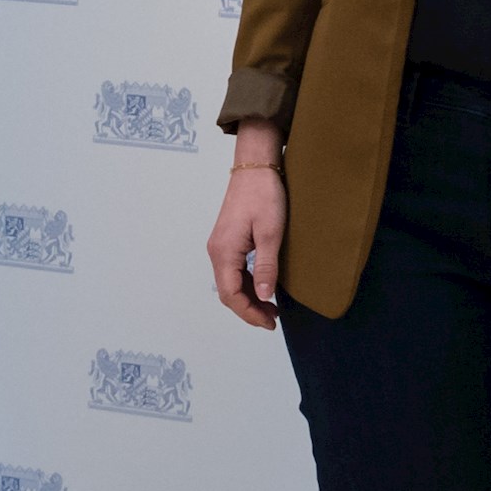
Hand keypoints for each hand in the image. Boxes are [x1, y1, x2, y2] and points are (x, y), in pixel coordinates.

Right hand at [206, 126, 286, 327]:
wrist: (254, 168)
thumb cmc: (264, 196)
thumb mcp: (270, 233)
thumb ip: (265, 266)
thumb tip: (264, 296)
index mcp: (224, 252)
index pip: (231, 295)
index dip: (249, 313)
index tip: (271, 322)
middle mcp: (216, 252)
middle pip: (227, 292)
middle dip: (248, 310)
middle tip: (273, 319)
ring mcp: (219, 246)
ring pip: (229, 283)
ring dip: (248, 299)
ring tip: (270, 308)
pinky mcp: (226, 241)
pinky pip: (232, 272)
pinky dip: (246, 285)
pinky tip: (262, 287)